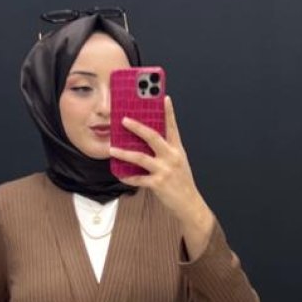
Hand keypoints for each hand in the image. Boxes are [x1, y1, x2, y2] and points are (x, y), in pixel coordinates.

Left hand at [109, 95, 214, 255]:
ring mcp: (164, 170)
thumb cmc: (182, 182)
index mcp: (177, 149)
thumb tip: (148, 140)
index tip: (164, 97)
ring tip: (112, 149)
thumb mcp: (179, 162)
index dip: (168, 112)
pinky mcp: (158, 184)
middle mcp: (172, 157)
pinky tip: (119, 174)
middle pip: (153, 137)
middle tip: (124, 120)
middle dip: (137, 127)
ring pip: (140, 158)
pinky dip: (127, 177)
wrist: (189, 204)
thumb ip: (167, 150)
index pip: (172, 126)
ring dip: (124, 153)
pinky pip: (138, 179)